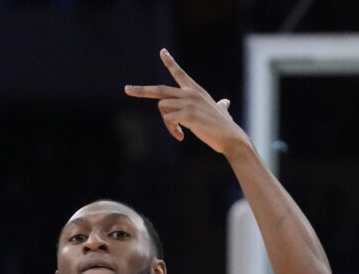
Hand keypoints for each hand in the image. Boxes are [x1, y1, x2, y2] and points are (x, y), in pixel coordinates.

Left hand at [124, 49, 248, 155]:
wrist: (231, 137)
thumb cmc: (226, 127)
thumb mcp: (222, 112)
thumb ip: (221, 106)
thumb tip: (225, 103)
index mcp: (196, 91)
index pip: (180, 73)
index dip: (170, 62)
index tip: (162, 52)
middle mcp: (190, 94)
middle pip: (159, 90)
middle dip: (141, 90)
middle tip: (127, 89)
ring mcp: (188, 103)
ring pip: (162, 109)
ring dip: (167, 124)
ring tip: (179, 133)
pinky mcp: (187, 115)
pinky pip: (168, 120)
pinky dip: (171, 130)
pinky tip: (181, 136)